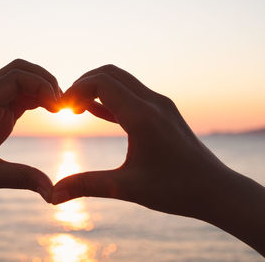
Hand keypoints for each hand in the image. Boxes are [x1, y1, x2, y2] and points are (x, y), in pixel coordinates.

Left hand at [0, 59, 58, 243]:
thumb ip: (23, 179)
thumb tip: (53, 192)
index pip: (13, 78)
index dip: (40, 85)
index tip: (57, 107)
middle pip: (17, 71)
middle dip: (43, 80)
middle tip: (62, 102)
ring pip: (20, 82)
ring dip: (41, 89)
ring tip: (59, 108)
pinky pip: (19, 98)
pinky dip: (37, 99)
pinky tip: (50, 111)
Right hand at [52, 64, 224, 215]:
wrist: (216, 189)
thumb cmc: (176, 190)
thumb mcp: (126, 188)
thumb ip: (87, 186)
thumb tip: (53, 196)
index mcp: (142, 115)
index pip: (101, 82)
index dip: (75, 90)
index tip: (62, 109)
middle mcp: (153, 102)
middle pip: (110, 73)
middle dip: (83, 84)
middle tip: (66, 107)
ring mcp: (160, 104)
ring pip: (121, 80)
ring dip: (97, 89)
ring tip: (77, 109)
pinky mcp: (163, 112)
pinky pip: (131, 93)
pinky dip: (110, 98)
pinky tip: (96, 113)